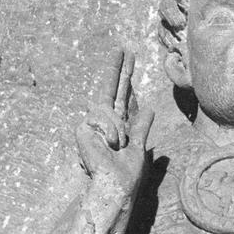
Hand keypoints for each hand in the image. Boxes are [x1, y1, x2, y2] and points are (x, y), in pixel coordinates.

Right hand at [76, 49, 153, 193]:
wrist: (114, 185)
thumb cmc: (125, 174)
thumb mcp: (139, 147)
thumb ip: (142, 127)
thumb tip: (149, 108)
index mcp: (121, 125)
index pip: (125, 96)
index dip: (127, 79)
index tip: (130, 60)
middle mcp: (106, 123)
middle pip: (113, 89)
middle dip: (118, 68)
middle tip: (124, 48)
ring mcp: (94, 125)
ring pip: (111, 110)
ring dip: (118, 130)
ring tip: (117, 146)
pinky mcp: (83, 129)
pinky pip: (103, 119)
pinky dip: (110, 133)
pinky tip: (109, 145)